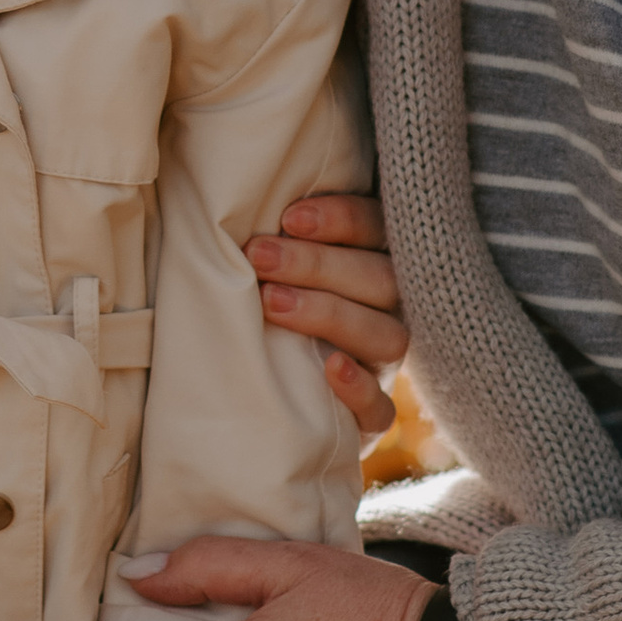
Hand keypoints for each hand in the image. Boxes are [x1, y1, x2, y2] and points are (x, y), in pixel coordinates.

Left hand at [245, 193, 407, 436]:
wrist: (265, 395)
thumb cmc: (263, 304)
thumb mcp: (273, 264)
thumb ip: (275, 236)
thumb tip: (233, 203)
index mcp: (373, 260)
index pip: (376, 228)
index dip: (340, 219)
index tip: (288, 218)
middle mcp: (388, 310)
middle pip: (380, 279)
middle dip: (318, 264)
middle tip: (259, 256)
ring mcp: (383, 365)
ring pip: (387, 336)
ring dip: (330, 314)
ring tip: (271, 303)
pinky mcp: (371, 417)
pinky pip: (381, 408)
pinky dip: (359, 390)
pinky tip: (330, 368)